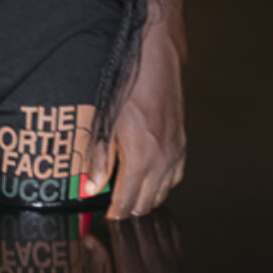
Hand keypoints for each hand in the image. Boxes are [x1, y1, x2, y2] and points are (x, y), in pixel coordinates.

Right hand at [80, 212, 182, 272]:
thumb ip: (98, 266)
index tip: (100, 203)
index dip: (111, 214)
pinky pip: (174, 232)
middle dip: (127, 207)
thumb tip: (89, 236)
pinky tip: (149, 215)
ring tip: (130, 202)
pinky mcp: (179, 267)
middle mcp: (157, 269)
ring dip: (146, 210)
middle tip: (113, 197)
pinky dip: (163, 218)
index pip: (123, 233)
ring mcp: (172, 267)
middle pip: (144, 223)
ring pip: (161, 223)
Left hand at [100, 35, 184, 218]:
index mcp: (141, 159)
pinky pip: (175, 175)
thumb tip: (90, 187)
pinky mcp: (182, 142)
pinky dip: (162, 183)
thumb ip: (97, 160)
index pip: (127, 203)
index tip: (103, 213)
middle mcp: (162, 160)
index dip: (114, 213)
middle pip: (146, 203)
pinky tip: (150, 178)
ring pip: (163, 192)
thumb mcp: (104, 122)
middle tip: (111, 204)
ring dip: (146, 198)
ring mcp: (175, 152)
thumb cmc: (128, 84)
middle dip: (128, 209)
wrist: (155, 59)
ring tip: (127, 193)